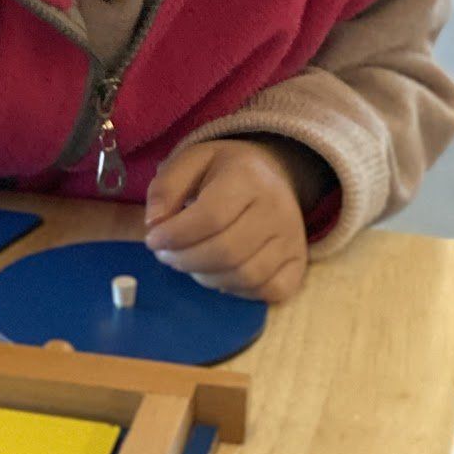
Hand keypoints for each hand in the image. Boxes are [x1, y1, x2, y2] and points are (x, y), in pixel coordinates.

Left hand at [143, 139, 318, 302]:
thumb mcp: (188, 161)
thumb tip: (155, 224)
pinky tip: (221, 274)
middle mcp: (277, 208)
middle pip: (227, 252)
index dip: (175, 236)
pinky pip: (271, 291)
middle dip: (185, 260)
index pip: (210, 217)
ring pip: (246, 276)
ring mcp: (292, 238)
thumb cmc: (222, 171)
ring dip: (206, 277)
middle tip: (167, 255)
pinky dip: (239, 291)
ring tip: (190, 262)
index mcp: (248, 177)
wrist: (271, 173)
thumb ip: (165, 188)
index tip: (153, 240)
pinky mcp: (300, 262)